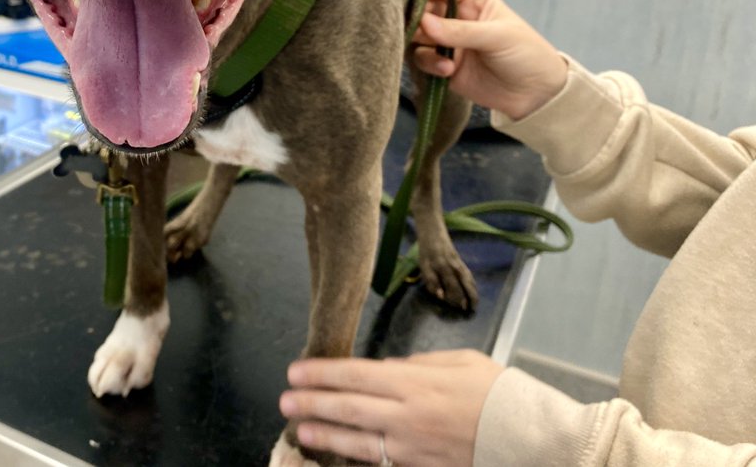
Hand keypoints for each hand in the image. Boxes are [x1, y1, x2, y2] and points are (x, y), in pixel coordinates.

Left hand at [281, 350, 504, 466]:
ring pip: (357, 441)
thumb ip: (419, 364)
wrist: (533, 439)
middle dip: (312, 403)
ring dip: (324, 434)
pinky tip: (339, 456)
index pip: (355, 374)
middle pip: (348, 407)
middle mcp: (407, 415)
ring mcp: (413, 448)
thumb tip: (386, 368)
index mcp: (415, 382)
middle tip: (285, 400)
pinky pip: (381, 464)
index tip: (296, 371)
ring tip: (299, 429)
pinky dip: (357, 460)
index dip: (321, 373)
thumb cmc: (500, 393)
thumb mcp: (460, 361)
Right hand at [412, 0, 567, 120]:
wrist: (536, 95)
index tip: (417, 1)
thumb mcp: (497, 37)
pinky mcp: (443, 65)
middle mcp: (456, 18)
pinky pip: (422, 59)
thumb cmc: (526, 54)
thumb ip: (460, 30)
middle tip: (418, 31)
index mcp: (473, 0)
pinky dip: (429, 64)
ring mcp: (448, 42)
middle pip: (423, 8)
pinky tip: (448, 71)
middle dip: (416, 18)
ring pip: (417, 35)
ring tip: (438, 55)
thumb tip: (424, 22)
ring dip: (419, 43)